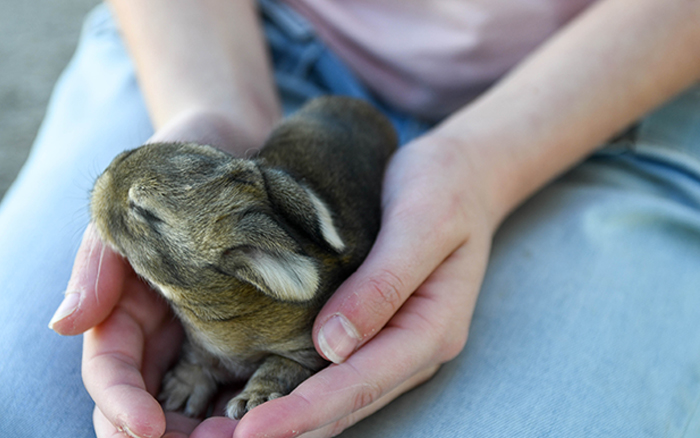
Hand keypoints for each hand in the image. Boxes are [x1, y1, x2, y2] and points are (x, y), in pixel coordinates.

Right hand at [49, 110, 271, 437]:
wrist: (231, 145)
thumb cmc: (168, 174)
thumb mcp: (124, 212)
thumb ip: (99, 265)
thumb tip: (65, 324)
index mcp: (127, 313)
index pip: (114, 373)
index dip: (122, 406)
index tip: (147, 429)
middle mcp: (166, 334)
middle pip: (155, 403)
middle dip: (171, 436)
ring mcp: (208, 334)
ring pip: (200, 402)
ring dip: (211, 430)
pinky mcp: (251, 327)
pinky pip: (247, 375)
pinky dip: (251, 403)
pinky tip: (267, 416)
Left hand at [233, 134, 496, 436]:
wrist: (464, 174)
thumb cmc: (446, 188)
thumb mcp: (422, 223)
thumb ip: (384, 282)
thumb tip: (330, 346)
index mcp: (432, 330)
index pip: (360, 384)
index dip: (303, 412)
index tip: (249, 432)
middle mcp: (414, 349)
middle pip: (346, 404)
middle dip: (288, 430)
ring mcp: (396, 343)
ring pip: (339, 398)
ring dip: (290, 418)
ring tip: (229, 432)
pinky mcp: (377, 328)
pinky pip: (336, 371)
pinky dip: (299, 390)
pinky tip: (261, 395)